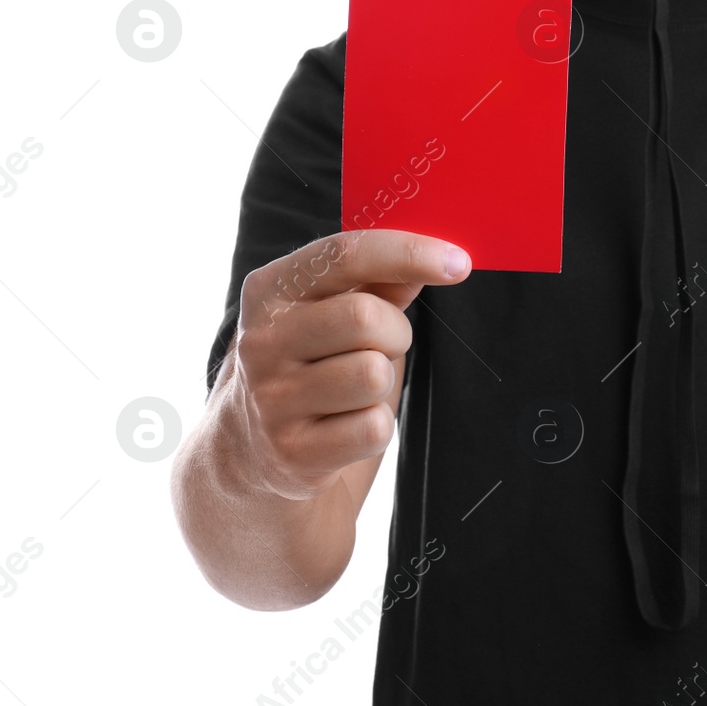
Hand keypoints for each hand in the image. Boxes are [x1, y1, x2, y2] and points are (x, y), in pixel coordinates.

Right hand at [223, 229, 470, 501]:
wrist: (247, 451)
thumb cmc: (308, 365)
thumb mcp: (328, 312)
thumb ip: (377, 281)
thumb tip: (433, 259)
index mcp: (269, 291)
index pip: (344, 254)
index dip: (409, 253)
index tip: (459, 263)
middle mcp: (260, 342)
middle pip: (367, 317)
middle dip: (394, 333)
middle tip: (380, 348)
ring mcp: (271, 399)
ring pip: (373, 375)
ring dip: (383, 382)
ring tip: (354, 390)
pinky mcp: (292, 452)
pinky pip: (375, 428)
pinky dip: (376, 427)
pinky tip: (345, 427)